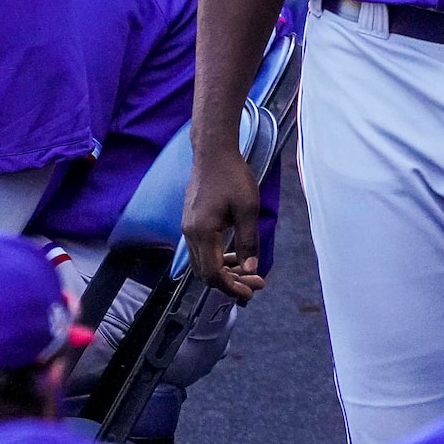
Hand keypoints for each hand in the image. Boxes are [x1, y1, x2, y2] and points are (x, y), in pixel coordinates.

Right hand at [181, 147, 268, 302]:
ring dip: (225, 272)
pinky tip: (235, 255)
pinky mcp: (191, 222)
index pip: (213, 273)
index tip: (251, 291)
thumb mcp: (248, 209)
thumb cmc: (232, 176)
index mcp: (203, 232)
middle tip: (255, 283)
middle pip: (205, 273)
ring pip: (203, 263)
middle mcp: (190, 234)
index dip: (231, 287)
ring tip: (249, 272)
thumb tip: (251, 270)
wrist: (213, 152)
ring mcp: (188, 228)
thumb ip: (248, 241)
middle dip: (230, 283)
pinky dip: (218, 259)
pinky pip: (202, 250)